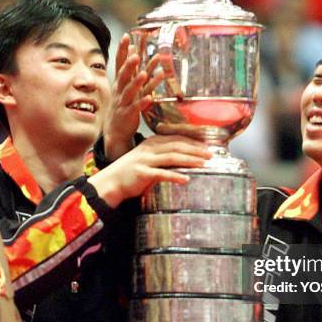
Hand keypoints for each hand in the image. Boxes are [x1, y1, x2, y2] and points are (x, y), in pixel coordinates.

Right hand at [88, 134, 210, 207]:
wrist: (111, 182)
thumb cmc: (130, 172)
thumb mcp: (147, 159)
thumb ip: (162, 157)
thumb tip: (183, 159)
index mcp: (151, 143)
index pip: (175, 138)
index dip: (192, 142)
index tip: (206, 146)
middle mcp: (149, 149)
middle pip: (176, 146)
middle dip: (195, 150)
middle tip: (210, 154)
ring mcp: (145, 160)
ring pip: (172, 157)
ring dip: (190, 160)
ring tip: (203, 164)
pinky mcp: (142, 173)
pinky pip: (162, 174)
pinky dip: (175, 176)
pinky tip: (186, 179)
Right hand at [103, 33, 163, 161]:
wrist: (115, 130)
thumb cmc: (123, 104)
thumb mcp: (126, 85)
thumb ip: (132, 69)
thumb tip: (135, 50)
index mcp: (120, 82)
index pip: (119, 63)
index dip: (122, 50)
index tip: (126, 36)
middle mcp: (120, 90)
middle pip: (124, 75)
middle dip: (129, 65)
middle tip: (135, 55)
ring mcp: (124, 102)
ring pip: (130, 91)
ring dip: (137, 82)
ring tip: (144, 74)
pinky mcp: (129, 114)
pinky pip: (136, 108)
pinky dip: (143, 102)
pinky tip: (150, 98)